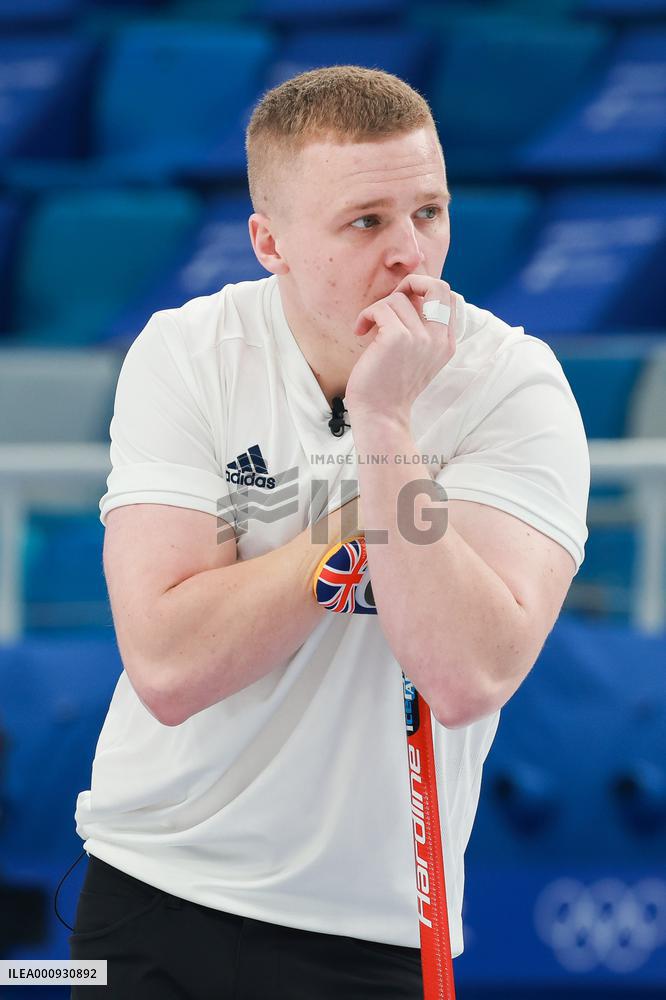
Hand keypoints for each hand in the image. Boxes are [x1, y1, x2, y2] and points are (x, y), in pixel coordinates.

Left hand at [345, 275, 456, 425]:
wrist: (380, 415)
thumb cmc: (390, 386)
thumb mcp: (416, 357)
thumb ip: (421, 330)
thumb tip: (407, 296)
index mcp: (446, 343)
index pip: (448, 297)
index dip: (423, 292)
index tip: (402, 306)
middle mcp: (438, 339)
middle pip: (437, 285)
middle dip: (412, 283)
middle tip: (391, 302)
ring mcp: (420, 338)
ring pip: (398, 298)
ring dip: (377, 310)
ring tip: (368, 329)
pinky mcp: (397, 338)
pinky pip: (381, 308)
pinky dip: (366, 315)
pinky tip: (360, 331)